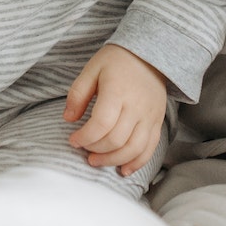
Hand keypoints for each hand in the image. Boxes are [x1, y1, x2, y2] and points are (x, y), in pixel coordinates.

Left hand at [64, 44, 167, 175]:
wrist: (151, 55)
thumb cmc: (117, 61)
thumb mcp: (92, 68)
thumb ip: (78, 93)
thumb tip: (68, 119)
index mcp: (118, 91)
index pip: (101, 124)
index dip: (84, 137)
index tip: (73, 140)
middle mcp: (136, 107)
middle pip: (116, 140)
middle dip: (96, 150)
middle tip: (83, 150)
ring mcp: (150, 116)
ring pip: (133, 149)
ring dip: (113, 160)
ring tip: (96, 161)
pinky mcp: (157, 122)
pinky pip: (149, 149)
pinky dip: (136, 163)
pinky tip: (123, 170)